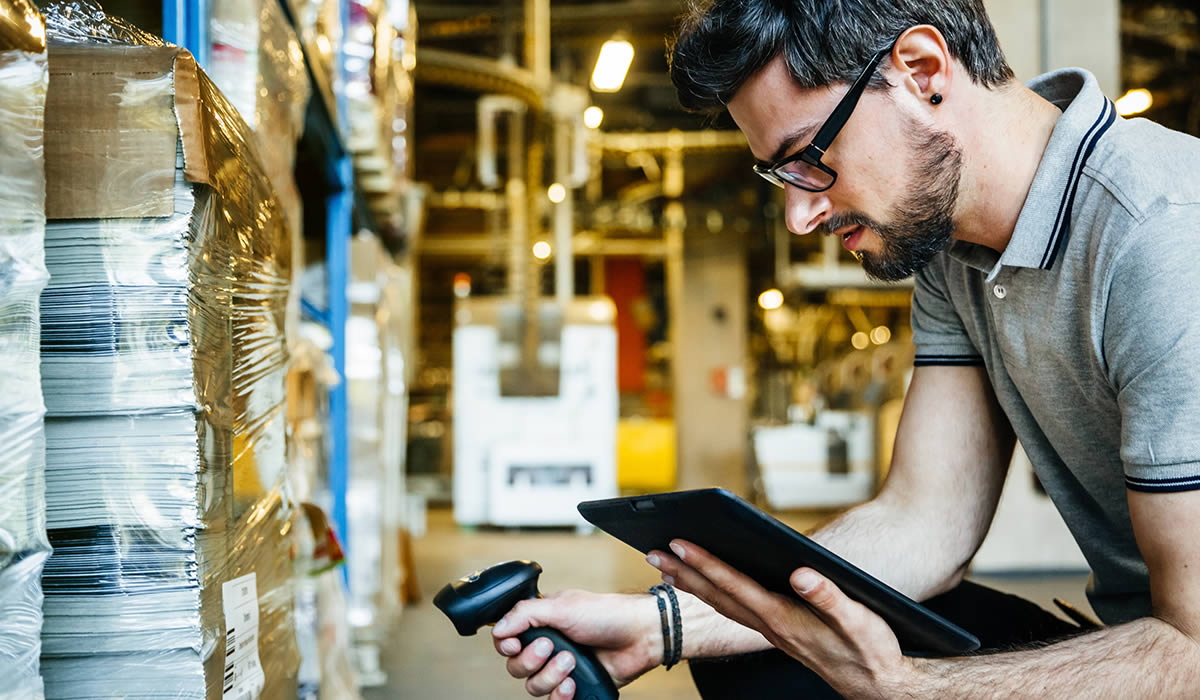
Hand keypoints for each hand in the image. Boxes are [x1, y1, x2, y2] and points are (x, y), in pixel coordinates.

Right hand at [492, 590, 662, 697]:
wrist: (640, 636)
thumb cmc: (607, 614)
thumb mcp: (562, 606)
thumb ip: (526, 614)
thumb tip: (498, 628)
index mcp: (541, 623)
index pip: (507, 639)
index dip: (506, 645)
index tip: (514, 643)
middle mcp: (548, 647)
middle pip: (515, 667)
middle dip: (531, 659)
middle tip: (552, 646)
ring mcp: (560, 668)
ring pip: (533, 686)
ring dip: (550, 675)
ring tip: (572, 661)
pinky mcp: (574, 688)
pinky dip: (561, 695)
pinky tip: (573, 683)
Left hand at [648, 540, 916, 697]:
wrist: (877, 685)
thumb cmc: (870, 651)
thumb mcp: (859, 621)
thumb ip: (829, 597)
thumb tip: (800, 573)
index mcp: (784, 618)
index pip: (735, 586)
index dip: (706, 564)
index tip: (679, 544)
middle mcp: (770, 626)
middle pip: (717, 595)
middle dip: (683, 573)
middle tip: (653, 551)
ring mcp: (771, 631)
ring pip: (721, 604)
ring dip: (691, 584)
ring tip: (666, 565)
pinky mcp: (777, 632)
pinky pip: (734, 610)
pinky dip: (712, 594)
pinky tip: (703, 585)